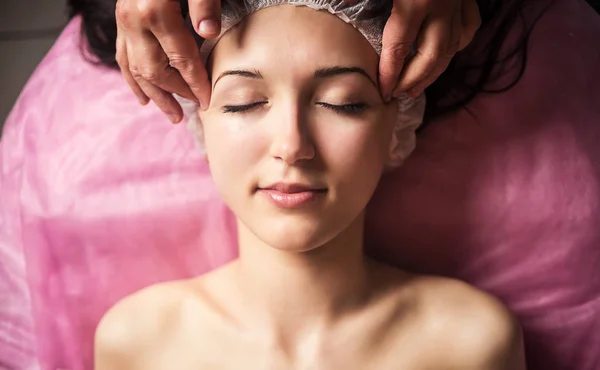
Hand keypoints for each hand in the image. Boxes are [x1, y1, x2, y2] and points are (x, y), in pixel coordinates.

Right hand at [115, 0, 220, 122]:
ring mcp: (123, 20)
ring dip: (154, 95)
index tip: (208, 102)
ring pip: (135, 68)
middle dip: (174, 96)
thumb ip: (204, 4)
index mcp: (154, 11)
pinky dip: (133, 78)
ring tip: (172, 114)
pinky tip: (143, 95)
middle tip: (188, 115)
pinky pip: (123, 55)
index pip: (181, 58)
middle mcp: (134, 20)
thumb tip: (209, 33)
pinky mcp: (119, 17)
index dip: (196, 83)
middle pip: (154, 71)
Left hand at [376, 0, 480, 99]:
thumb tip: (340, 6)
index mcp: (415, 1)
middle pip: (431, 55)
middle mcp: (442, 5)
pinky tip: (444, 55)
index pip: (399, 47)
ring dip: (435, 70)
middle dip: (414, 80)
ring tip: (417, 86)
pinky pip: (469, 26)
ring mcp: (459, 1)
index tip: (382, 92)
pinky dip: (458, 44)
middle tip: (399, 93)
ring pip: (452, 45)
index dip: (389, 74)